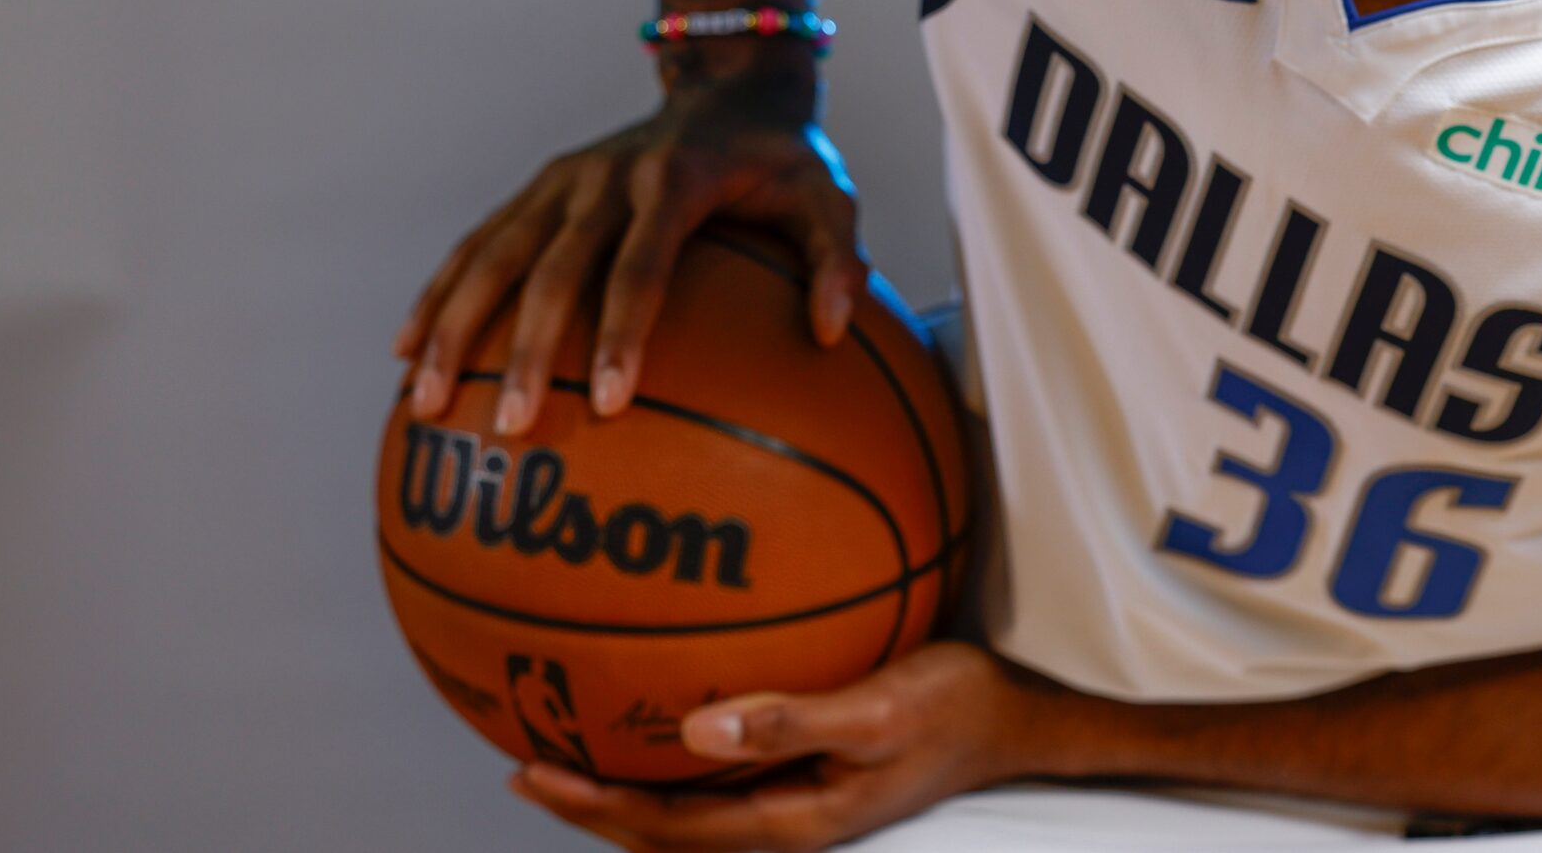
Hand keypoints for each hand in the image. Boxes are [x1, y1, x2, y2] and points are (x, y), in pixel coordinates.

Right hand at [395, 65, 861, 434]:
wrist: (730, 85)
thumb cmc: (784, 161)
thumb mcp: (828, 195)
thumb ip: (837, 259)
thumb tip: (833, 333)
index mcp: (675, 181)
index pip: (642, 265)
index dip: (622, 331)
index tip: (608, 400)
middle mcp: (607, 176)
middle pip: (553, 268)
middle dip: (526, 350)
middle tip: (510, 427)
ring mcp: (563, 179)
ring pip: (493, 254)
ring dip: (453, 326)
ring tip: (424, 402)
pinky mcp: (537, 187)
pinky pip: (476, 243)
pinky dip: (437, 293)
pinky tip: (403, 352)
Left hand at [507, 643, 1053, 851]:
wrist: (1017, 719)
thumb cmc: (957, 708)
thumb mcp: (880, 709)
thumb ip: (790, 720)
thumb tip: (694, 732)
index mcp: (793, 819)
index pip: (668, 825)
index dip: (596, 805)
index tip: (533, 772)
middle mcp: (784, 820)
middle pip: (663, 832)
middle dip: (591, 807)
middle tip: (524, 767)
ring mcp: (796, 802)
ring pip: (686, 812)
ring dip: (625, 791)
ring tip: (571, 753)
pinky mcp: (808, 775)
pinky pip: (719, 780)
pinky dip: (672, 763)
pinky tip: (658, 721)